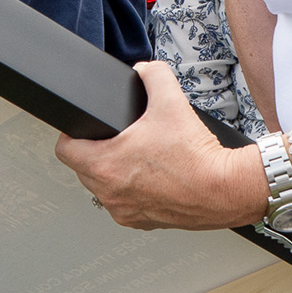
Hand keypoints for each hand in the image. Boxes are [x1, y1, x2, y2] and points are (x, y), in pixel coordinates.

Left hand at [56, 61, 266, 229]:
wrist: (226, 189)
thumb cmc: (197, 157)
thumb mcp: (171, 101)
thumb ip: (153, 75)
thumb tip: (145, 69)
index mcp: (105, 165)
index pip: (64, 150)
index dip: (71, 134)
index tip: (85, 129)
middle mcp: (110, 194)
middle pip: (84, 169)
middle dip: (95, 152)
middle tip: (116, 139)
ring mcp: (126, 212)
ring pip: (105, 189)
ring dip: (114, 174)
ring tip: (135, 158)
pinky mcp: (144, 222)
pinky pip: (127, 205)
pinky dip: (134, 192)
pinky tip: (151, 178)